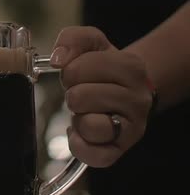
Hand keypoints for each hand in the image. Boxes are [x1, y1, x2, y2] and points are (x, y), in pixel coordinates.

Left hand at [50, 27, 152, 167]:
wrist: (125, 91)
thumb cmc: (102, 69)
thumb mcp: (91, 45)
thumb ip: (73, 39)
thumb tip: (58, 59)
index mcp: (131, 67)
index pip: (78, 67)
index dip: (70, 71)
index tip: (79, 74)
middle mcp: (137, 99)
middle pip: (79, 97)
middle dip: (72, 94)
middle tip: (82, 94)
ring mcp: (132, 128)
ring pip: (89, 125)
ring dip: (77, 118)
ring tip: (85, 112)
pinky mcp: (120, 150)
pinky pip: (94, 155)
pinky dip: (79, 145)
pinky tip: (79, 132)